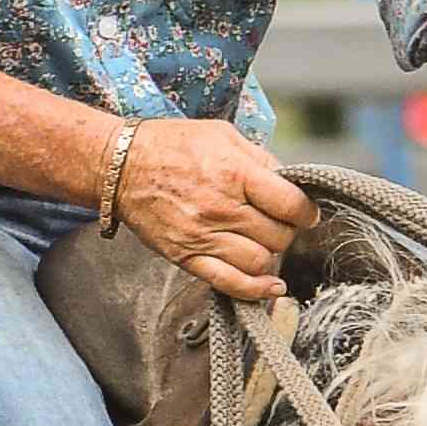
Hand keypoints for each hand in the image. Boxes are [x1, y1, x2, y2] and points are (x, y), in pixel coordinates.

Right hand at [103, 116, 317, 301]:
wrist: (120, 166)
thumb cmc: (172, 145)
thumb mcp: (222, 134)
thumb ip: (259, 158)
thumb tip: (288, 182)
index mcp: (234, 173)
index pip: (290, 204)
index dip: (306, 212)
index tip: (304, 212)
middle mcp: (220, 207)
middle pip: (278, 236)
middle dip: (285, 231)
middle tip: (276, 223)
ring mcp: (202, 236)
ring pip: (260, 262)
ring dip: (269, 255)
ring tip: (261, 241)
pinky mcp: (186, 256)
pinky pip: (229, 283)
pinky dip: (255, 290)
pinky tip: (270, 286)